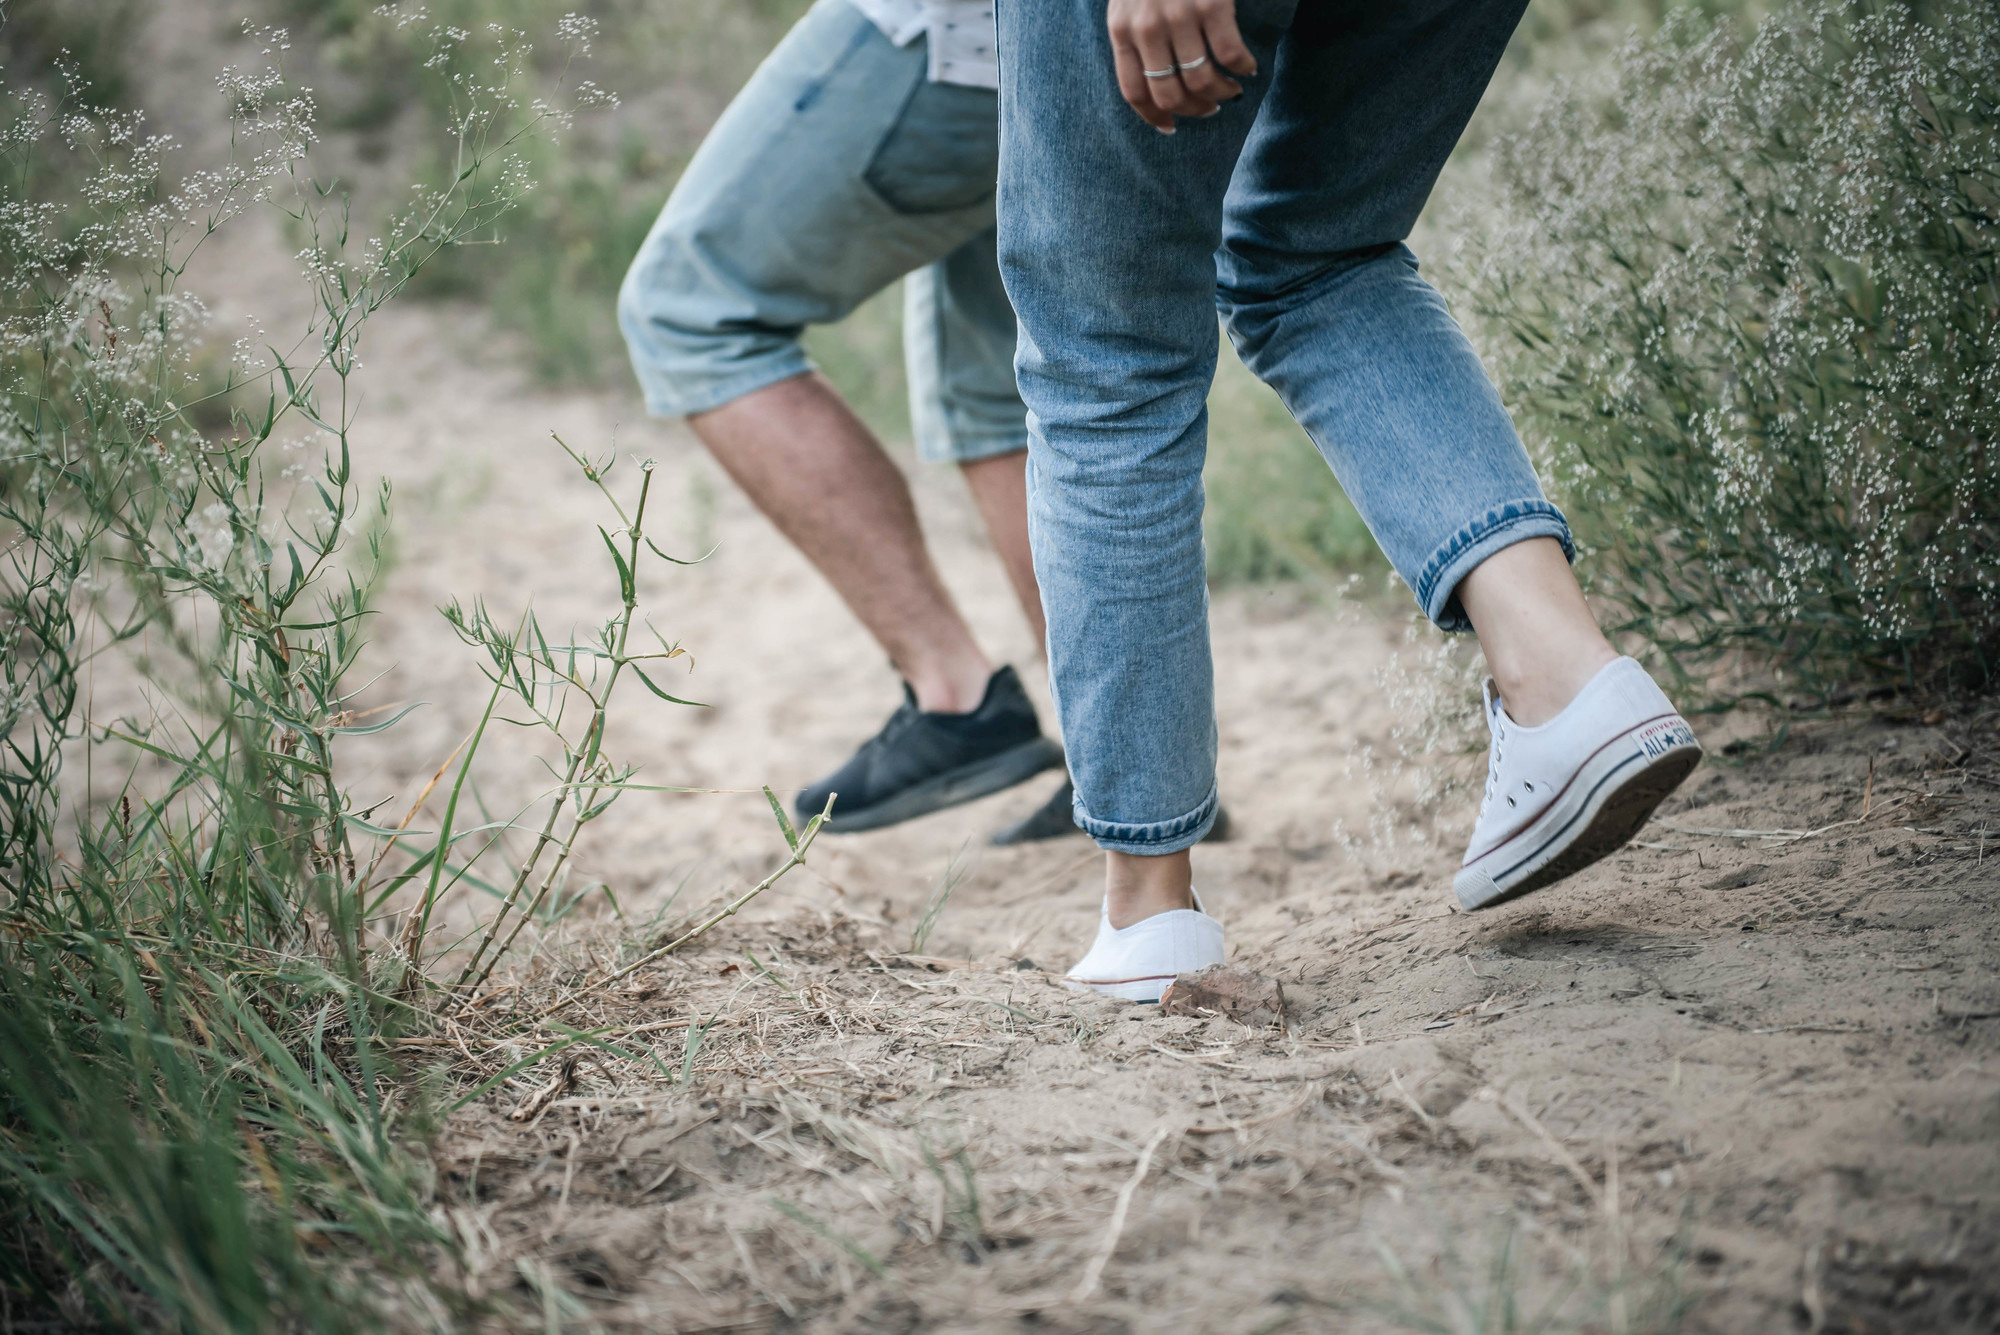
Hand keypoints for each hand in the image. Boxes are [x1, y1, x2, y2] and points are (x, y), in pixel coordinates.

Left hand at [1107, 0, 1254, 133]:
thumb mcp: (1129, 1)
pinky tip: (1249, 68)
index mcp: (1122, 29)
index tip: (1171, 126)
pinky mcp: (1212, 5)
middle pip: (1169, 93)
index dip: (1154, 116)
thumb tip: (1156, 80)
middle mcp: (1147, 27)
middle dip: (1193, 110)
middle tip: (1209, 109)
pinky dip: (1243, 68)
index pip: (1134, 91)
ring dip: (1221, 93)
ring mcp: (1179, 16)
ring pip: (1201, 81)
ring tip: (1231, 90)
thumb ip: (1135, 35)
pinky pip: (1230, 55)